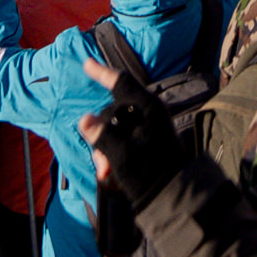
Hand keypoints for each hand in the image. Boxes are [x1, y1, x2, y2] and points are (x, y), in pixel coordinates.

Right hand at [75, 58, 177, 193]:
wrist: (171, 193)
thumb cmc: (150, 171)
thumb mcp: (121, 154)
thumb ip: (102, 136)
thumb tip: (84, 120)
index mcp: (146, 108)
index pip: (121, 83)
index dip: (103, 73)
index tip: (87, 64)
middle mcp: (146, 113)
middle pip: (111, 113)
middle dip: (100, 137)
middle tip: (101, 164)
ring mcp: (146, 126)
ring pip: (113, 129)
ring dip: (104, 149)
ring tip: (106, 171)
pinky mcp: (143, 140)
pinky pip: (120, 139)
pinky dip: (111, 153)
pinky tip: (109, 172)